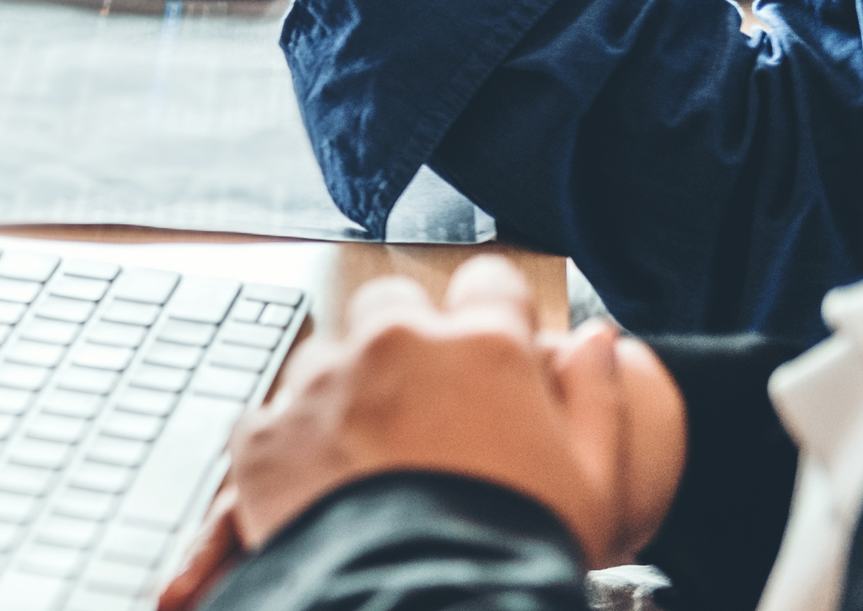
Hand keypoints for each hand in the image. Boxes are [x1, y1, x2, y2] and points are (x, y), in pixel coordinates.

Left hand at [160, 257, 684, 608]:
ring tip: (371, 464)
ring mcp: (321, 384)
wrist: (426, 608)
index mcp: (482, 345)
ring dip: (347, 393)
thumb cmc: (517, 552)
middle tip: (424, 413)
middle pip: (394, 307)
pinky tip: (326, 493)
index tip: (492, 348)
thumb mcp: (592, 482)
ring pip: (329, 358)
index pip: (488, 283)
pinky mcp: (264, 433)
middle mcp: (395, 344)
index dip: (493, 316)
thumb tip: (598, 339)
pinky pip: (275, 418)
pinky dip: (295, 446)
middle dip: (407, 344)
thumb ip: (595, 395)